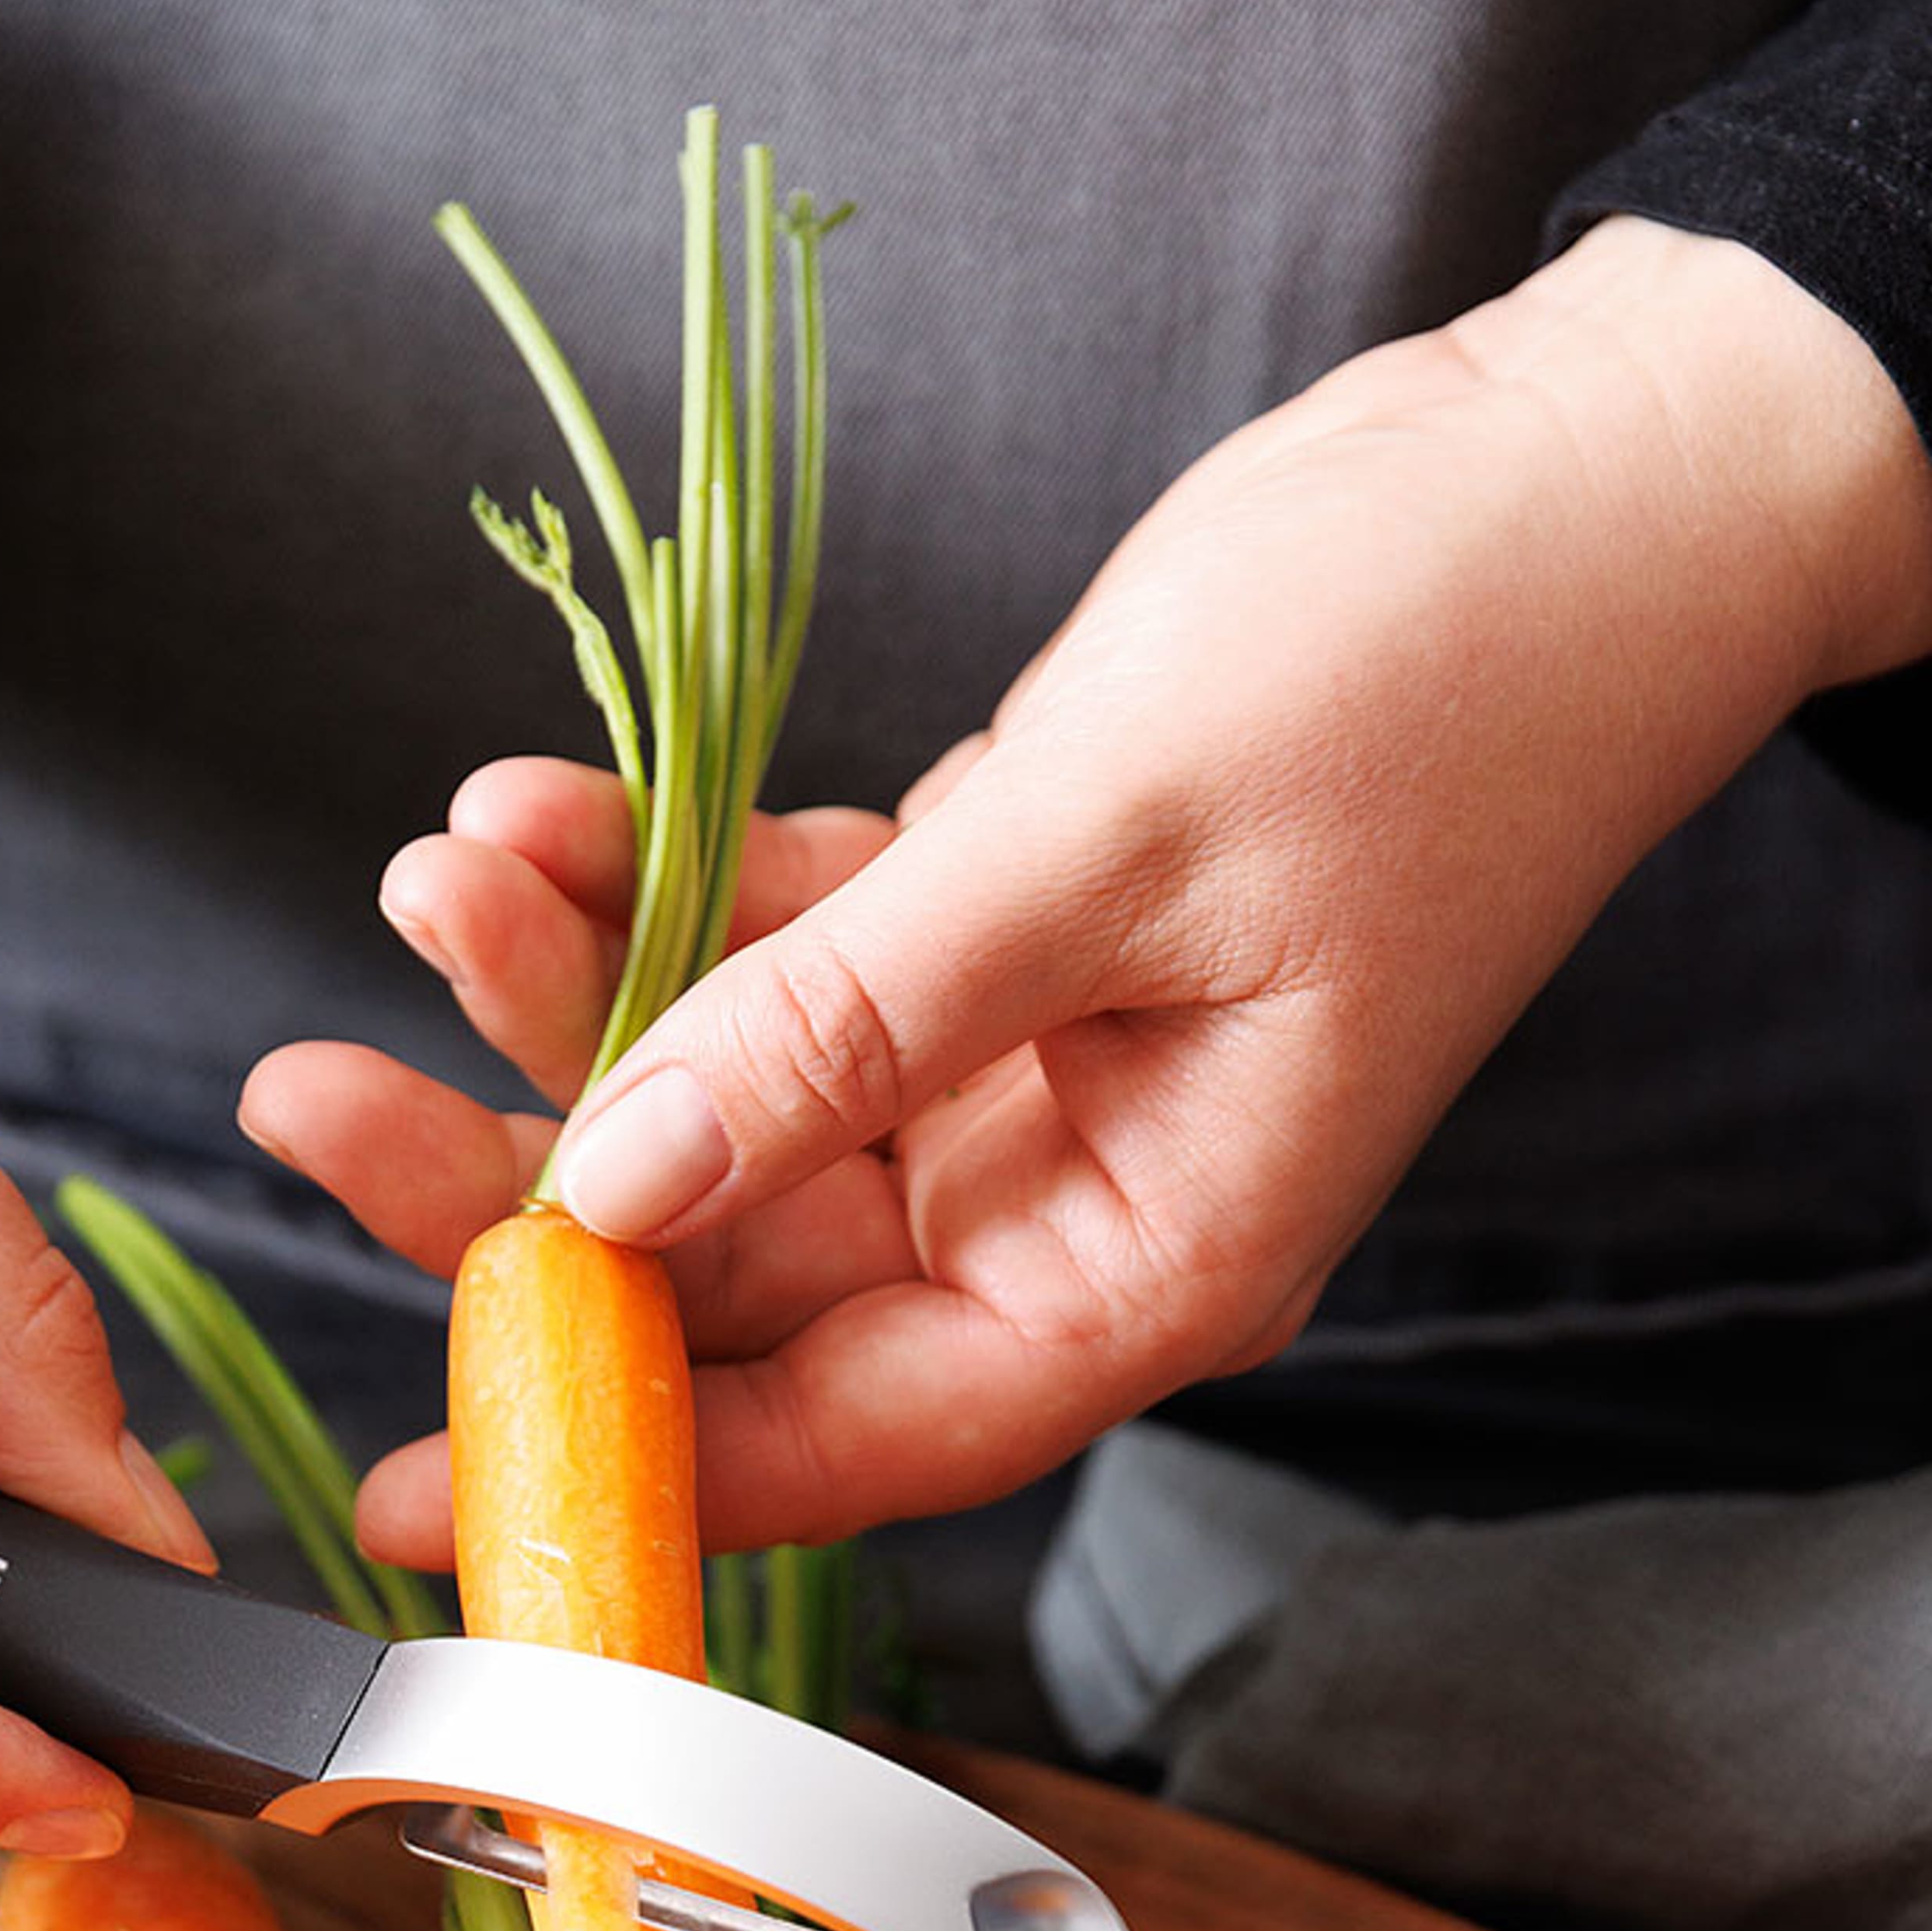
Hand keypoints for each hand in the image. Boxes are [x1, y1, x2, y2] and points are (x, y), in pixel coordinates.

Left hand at [246, 220, 1931, 1558]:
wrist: (1607, 466)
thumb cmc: (1442, 659)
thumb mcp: (1115, 847)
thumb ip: (853, 1021)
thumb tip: (627, 1180)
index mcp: (1149, 1264)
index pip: (849, 1430)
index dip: (626, 1451)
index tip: (417, 1464)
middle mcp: (1071, 1206)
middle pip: (747, 1272)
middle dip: (528, 1181)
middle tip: (323, 1100)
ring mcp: (1027, 1076)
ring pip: (736, 1104)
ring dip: (575, 996)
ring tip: (444, 876)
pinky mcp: (995, 936)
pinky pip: (783, 952)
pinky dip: (667, 888)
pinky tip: (542, 815)